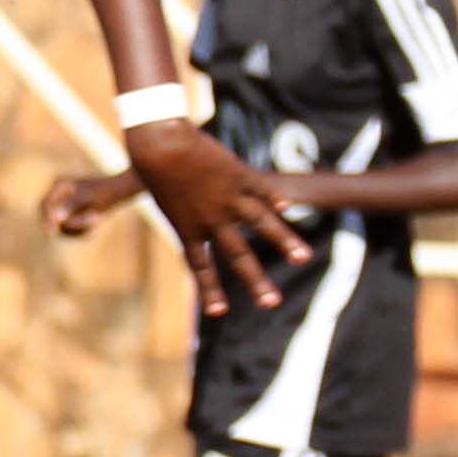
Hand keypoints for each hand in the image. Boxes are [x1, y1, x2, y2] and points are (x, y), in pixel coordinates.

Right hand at [40, 168, 146, 237]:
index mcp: (59, 185)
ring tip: (96, 219)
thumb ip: (71, 207)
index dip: (47, 220)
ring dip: (77, 229)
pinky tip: (95, 221)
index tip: (53, 232)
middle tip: (89, 225)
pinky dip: (81, 230)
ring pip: (62, 226)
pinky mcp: (71, 213)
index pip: (45, 206)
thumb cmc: (106, 192)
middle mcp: (58, 193)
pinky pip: (70, 228)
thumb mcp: (89, 199)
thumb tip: (55, 219)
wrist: (122, 189)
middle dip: (68, 226)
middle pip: (51, 218)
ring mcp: (63, 203)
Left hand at [125, 121, 312, 316]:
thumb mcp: (165, 195)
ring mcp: (227, 198)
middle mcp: (210, 218)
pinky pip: (261, 189)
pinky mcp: (239, 175)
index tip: (219, 312)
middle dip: (256, 281)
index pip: (200, 266)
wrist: (160, 144)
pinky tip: (288, 207)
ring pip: (260, 223)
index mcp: (186, 228)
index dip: (210, 289)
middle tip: (272, 303)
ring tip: (303, 258)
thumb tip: (194, 212)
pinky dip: (274, 198)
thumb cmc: (154, 166)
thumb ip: (185, 209)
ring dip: (283, 241)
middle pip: (237, 255)